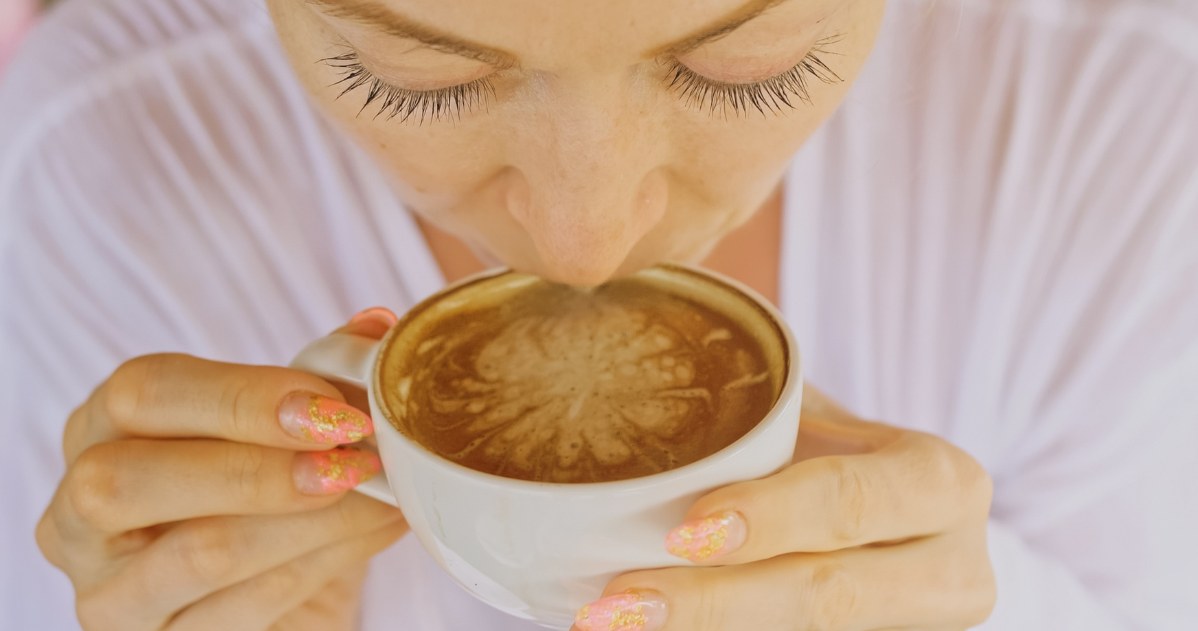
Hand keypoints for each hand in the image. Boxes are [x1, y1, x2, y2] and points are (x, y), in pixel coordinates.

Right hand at [36, 308, 406, 630]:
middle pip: (130, 479)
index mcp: (99, 431)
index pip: (142, 393)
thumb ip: (316, 376)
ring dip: (315, 519)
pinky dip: (328, 561)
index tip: (334, 408)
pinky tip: (380, 529)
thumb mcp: (281, 431)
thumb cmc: (265, 498)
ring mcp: (110, 594)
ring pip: (202, 551)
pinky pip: (248, 606)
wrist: (280, 597)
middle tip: (354, 459)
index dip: (240, 397)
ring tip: (386, 493)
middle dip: (259, 467)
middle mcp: (79, 514)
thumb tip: (374, 327)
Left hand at [573, 385, 995, 630]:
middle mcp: (953, 567)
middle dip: (714, 604)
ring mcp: (921, 627)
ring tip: (616, 621)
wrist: (897, 523)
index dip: (770, 518)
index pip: (851, 501)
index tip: (681, 529)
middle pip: (828, 597)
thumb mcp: (817, 421)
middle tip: (618, 602)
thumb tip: (622, 370)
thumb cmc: (834, 455)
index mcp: (942, 482)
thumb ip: (755, 411)